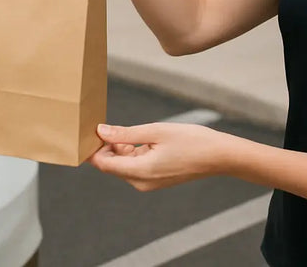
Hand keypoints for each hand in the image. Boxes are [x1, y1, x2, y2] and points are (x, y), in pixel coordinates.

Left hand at [88, 122, 232, 191]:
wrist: (218, 156)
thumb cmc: (191, 141)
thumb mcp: (155, 131)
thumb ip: (125, 134)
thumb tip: (100, 132)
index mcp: (140, 172)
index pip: (104, 164)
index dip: (92, 149)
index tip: (88, 130)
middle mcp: (141, 182)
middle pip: (111, 164)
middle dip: (106, 146)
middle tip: (104, 123)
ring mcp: (149, 183)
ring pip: (123, 164)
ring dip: (120, 148)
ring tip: (125, 129)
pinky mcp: (155, 179)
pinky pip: (135, 166)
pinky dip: (132, 152)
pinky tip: (140, 138)